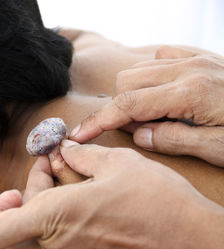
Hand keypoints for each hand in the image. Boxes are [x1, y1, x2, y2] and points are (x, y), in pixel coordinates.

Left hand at [0, 141, 223, 248]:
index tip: (14, 190)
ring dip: (30, 221)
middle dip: (14, 210)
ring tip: (56, 192)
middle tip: (41, 182)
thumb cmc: (155, 199)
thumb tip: (62, 148)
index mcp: (56, 218)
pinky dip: (49, 230)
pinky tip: (72, 204)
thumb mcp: (114, 162)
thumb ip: (78, 155)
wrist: (189, 235)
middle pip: (6, 243)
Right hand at [70, 46, 223, 165]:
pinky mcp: (201, 57)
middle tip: (138, 131)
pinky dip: (150, 77)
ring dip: (134, 93)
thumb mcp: (220, 150)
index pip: (128, 104)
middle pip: (127, 81)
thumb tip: (140, 135)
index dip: (99, 120)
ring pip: (138, 68)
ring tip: (152, 116)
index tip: (79, 134)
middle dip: (121, 107)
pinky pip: (160, 58)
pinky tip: (162, 94)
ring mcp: (195, 59)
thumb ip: (173, 140)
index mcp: (190, 93)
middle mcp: (188, 69)